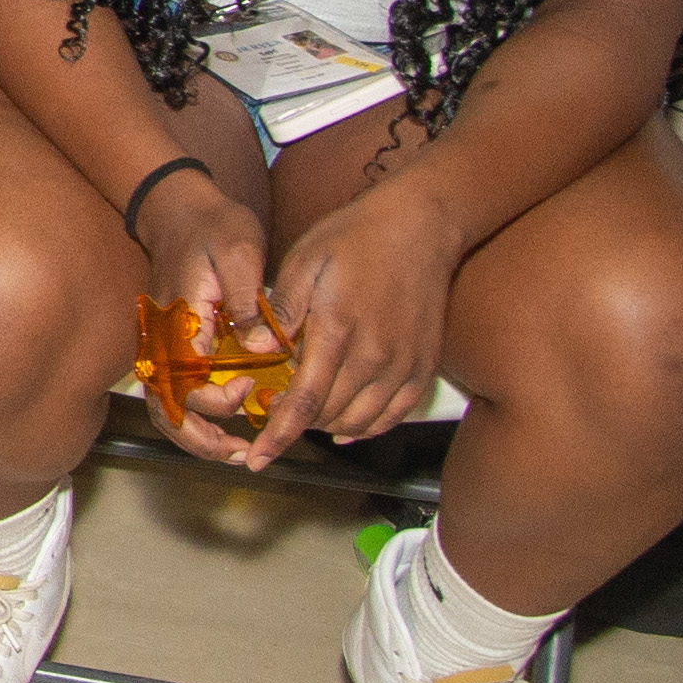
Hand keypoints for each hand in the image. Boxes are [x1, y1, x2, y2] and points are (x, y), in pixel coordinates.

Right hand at [128, 170, 285, 465]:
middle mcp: (161, 340)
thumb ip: (250, 303)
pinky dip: (194, 417)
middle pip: (166, 411)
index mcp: (179, 322)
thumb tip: (266, 350)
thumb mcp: (240, 252)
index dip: (219, 400)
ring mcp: (159, 344)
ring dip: (196, 436)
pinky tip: (226, 421)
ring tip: (235, 451)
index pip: (187, 385)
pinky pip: (171, 393)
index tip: (251, 387)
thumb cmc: (211, 226)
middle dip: (203, 440)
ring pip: (164, 408)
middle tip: (244, 453)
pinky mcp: (167, 344)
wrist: (177, 206)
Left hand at [261, 171, 472, 452]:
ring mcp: (404, 365)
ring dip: (329, 428)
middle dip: (297, 427)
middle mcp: (376, 357)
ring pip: (361, 423)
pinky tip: (346, 422)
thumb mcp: (303, 264)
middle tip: (273, 418)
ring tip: (306, 415)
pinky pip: (393, 415)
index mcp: (338, 331)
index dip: (278, 436)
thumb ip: (282, 314)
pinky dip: (366, 426)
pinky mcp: (424, 366)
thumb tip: (262, 352)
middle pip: (330, 417)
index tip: (258, 459)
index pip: (303, 402)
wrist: (419, 224)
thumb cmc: (354, 238)